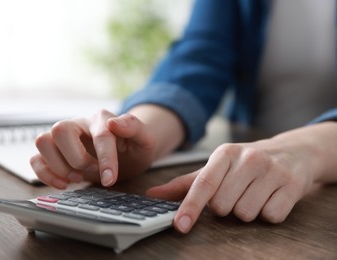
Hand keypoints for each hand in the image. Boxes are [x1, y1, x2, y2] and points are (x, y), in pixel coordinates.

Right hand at [30, 109, 155, 188]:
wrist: (127, 155)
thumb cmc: (133, 146)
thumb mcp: (144, 138)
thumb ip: (134, 127)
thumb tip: (115, 122)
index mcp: (101, 119)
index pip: (100, 135)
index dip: (105, 159)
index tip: (110, 180)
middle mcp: (78, 125)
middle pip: (60, 130)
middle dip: (76, 158)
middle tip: (92, 171)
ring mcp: (63, 139)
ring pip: (42, 142)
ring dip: (58, 166)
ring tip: (78, 178)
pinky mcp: (54, 154)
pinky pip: (35, 159)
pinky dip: (44, 174)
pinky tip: (63, 184)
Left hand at [147, 136, 318, 232]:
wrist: (292, 152)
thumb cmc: (247, 162)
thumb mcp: (217, 166)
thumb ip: (185, 183)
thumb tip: (152, 195)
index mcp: (225, 154)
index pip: (203, 184)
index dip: (190, 207)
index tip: (180, 225)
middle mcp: (248, 159)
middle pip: (223, 206)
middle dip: (226, 206)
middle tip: (236, 192)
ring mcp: (271, 171)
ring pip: (245, 214)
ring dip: (246, 211)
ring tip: (254, 193)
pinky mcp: (292, 185)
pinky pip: (271, 216)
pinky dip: (267, 213)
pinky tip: (270, 197)